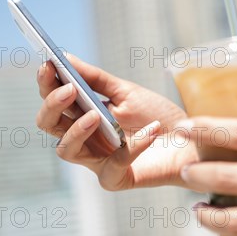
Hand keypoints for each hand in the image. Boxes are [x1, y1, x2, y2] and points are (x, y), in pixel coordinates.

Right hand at [35, 54, 197, 189]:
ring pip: (66, 150)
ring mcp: (96, 161)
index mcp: (81, 115)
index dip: (46, 84)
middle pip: (49, 125)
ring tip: (95, 115)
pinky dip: (134, 145)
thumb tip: (64, 56)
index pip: (54, 101)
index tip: (47, 65)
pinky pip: (114, 165)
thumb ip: (96, 79)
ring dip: (76, 130)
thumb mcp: (127, 92)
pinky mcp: (115, 179)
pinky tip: (152, 129)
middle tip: (68, 90)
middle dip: (53, 106)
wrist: (190, 141)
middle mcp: (82, 139)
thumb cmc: (157, 116)